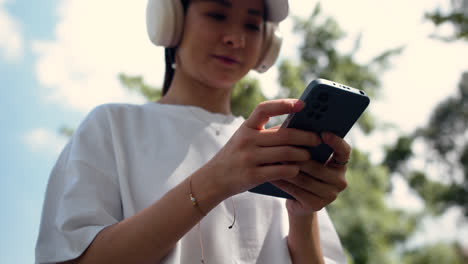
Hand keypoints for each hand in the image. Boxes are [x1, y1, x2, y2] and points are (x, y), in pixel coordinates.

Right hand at [206, 99, 321, 197]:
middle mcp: (246, 140)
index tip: (302, 104)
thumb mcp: (245, 139)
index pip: (264, 109)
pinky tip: (297, 169)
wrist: (214, 178)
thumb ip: (265, 133)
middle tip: (317, 139)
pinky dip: (293, 170)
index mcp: (246, 127)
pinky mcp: (253, 175)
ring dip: (302, 154)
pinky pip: (281, 171)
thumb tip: (298, 128)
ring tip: (309, 155)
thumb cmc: (236, 156)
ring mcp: (249, 158)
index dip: (284, 104)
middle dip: (305, 136)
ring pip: (286, 153)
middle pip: (284, 135)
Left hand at [272, 132, 349, 215]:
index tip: (323, 133)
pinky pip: (297, 191)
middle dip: (297, 157)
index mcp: (340, 165)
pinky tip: (272, 175)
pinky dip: (283, 182)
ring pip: (304, 179)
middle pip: (317, 167)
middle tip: (281, 147)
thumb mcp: (307, 158)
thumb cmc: (301, 172)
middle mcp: (340, 180)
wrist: (298, 202)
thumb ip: (305, 145)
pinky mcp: (317, 205)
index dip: (336, 142)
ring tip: (273, 160)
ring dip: (287, 170)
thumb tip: (293, 128)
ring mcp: (330, 195)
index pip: (344, 151)